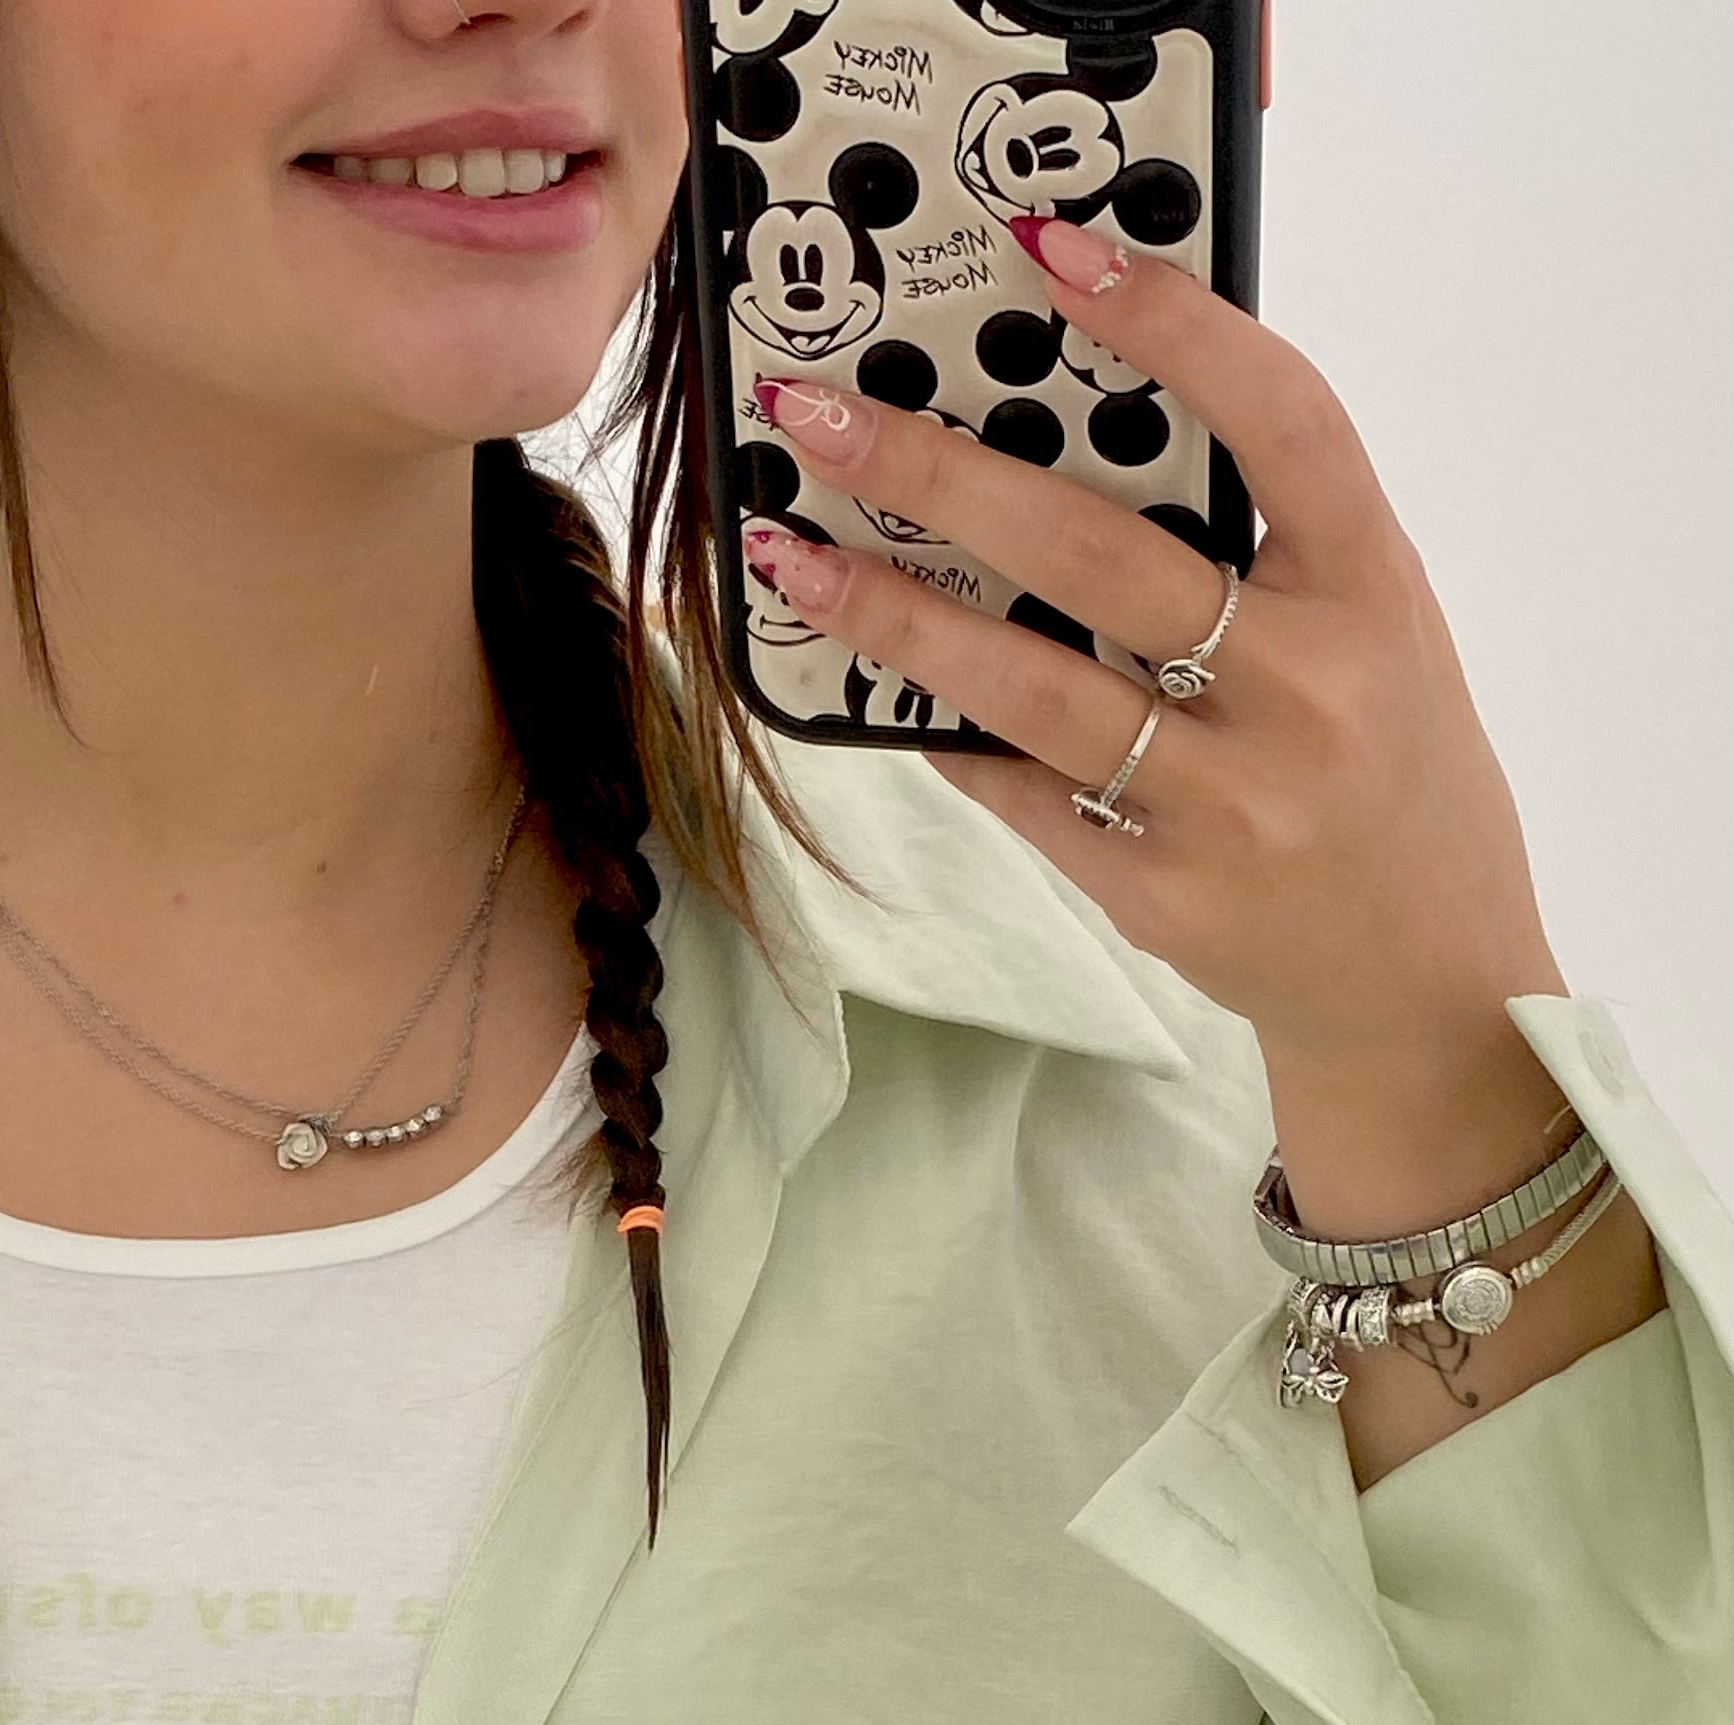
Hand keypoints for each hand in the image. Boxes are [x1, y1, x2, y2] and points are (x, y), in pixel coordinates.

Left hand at [741, 214, 1662, 1478]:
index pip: (1280, 421)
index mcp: (1373, 588)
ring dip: (894, 615)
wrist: (1423, 978)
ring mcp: (1229, 802)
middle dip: (940, 475)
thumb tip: (1076, 438)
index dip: (1171, 327)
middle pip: (1097, 556)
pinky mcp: (1160, 894)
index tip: (1054, 253)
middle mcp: (1306, 688)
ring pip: (1029, 688)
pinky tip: (874, 690)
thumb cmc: (1387, 768)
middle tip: (817, 420)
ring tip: (793, 557)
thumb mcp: (1377, 630)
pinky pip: (1025, 794)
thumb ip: (1268, 543)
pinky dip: (951, 736)